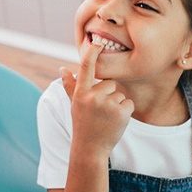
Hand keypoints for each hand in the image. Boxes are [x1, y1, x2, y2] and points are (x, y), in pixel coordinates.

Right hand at [60, 42, 133, 157]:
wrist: (90, 148)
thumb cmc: (82, 124)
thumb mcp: (74, 104)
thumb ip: (70, 86)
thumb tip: (63, 69)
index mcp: (81, 92)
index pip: (86, 67)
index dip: (92, 53)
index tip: (97, 42)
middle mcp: (93, 96)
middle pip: (110, 83)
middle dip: (108, 94)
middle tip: (100, 111)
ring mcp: (107, 104)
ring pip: (120, 94)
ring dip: (117, 105)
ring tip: (106, 118)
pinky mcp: (121, 112)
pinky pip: (129, 103)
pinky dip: (126, 112)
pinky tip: (116, 121)